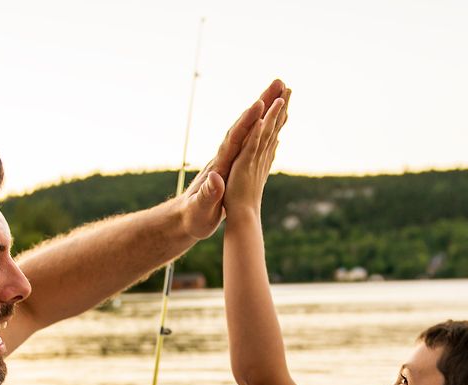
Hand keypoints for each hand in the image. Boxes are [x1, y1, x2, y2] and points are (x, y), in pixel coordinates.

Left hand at [179, 79, 288, 239]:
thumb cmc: (193, 216)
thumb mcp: (201, 209)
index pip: (234, 138)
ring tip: (282, 90)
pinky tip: (274, 119)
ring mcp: (230, 156)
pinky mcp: (234, 162)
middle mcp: (225, 155)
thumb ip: (208, 195)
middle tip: (280, 82)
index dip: (247, 121)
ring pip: (251, 127)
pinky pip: (252, 138)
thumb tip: (216, 179)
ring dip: (266, 107)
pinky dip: (264, 125)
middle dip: (262, 101)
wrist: (184, 219)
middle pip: (245, 123)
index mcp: (220, 164)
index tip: (260, 104)